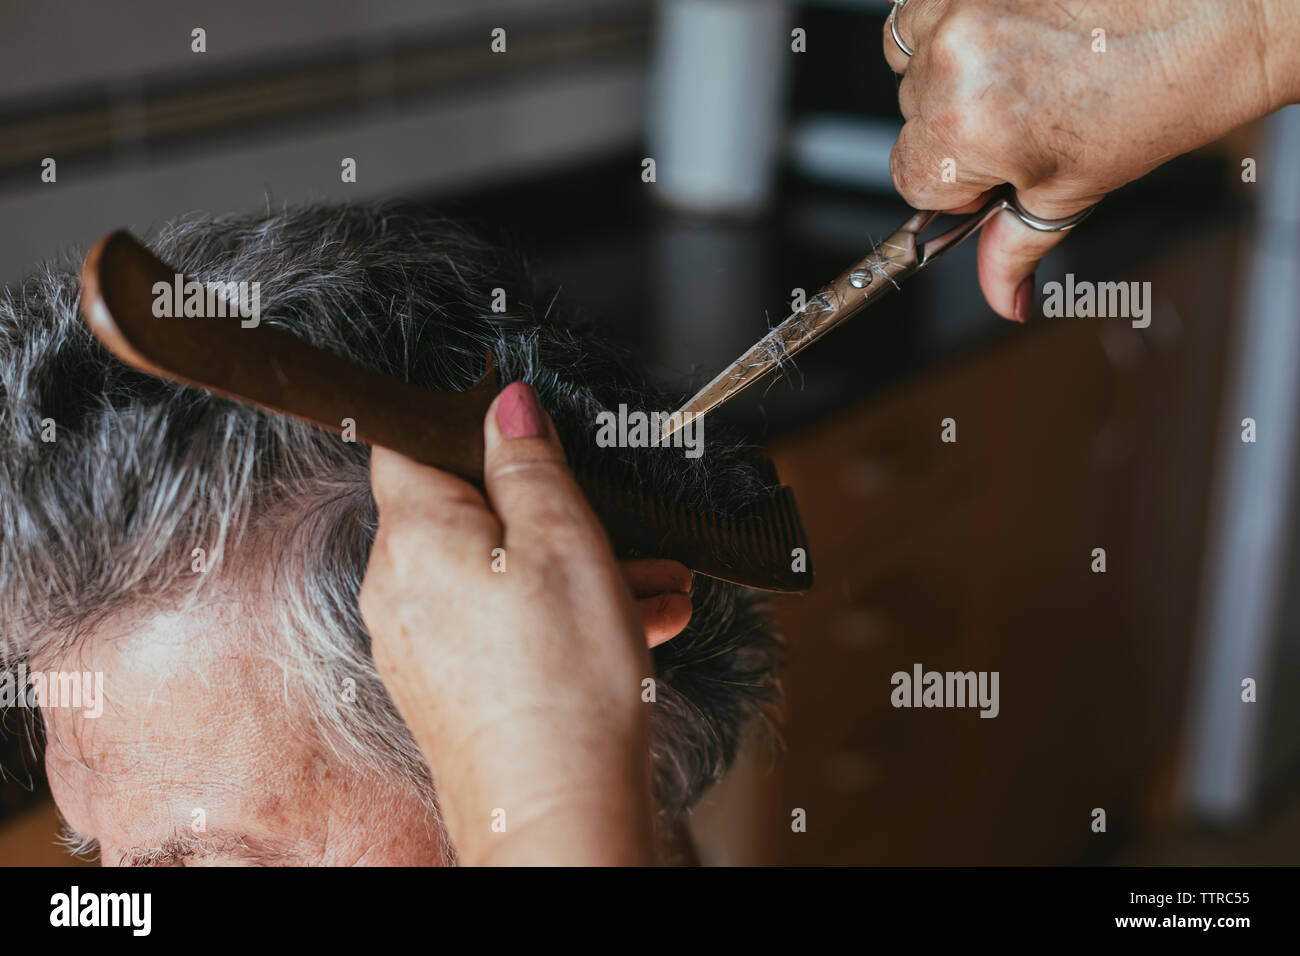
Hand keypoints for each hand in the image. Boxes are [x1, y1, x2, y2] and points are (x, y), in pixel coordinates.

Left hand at [360, 382, 686, 864]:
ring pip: (498, 573)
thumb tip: (507, 405)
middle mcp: (400, 590)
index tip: (520, 428)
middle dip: (551, 512)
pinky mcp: (449, 688)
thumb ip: (530, 463)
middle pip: (469, 513)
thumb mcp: (566, 540)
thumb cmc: (561, 685)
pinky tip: (633, 624)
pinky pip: (500, 625)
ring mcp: (422, 644)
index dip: (466, 423)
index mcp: (415, 538)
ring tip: (651, 582)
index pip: (409, 443)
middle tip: (618, 524)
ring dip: (573, 567)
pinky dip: (556, 615)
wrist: (558, 816)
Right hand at [884, 0, 1299, 319]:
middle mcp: (954, 60)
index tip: (991, 172)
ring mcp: (962, 3)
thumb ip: (1015, 249)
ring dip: (946, 70)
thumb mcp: (1075, 191)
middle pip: (912, 118)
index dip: (956, 182)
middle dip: (956, 125)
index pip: (912, 178)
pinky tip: (1005, 32)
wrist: (1216, 14)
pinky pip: (924, 6)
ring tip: (1016, 70)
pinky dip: (951, 22)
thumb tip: (1002, 298)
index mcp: (969, 128)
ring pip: (909, 58)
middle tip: (1024, 117)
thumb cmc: (1162, 92)